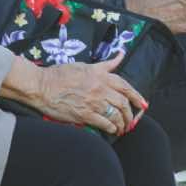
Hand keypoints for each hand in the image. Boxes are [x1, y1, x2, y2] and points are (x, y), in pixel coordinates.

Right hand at [29, 55, 146, 135]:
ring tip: (122, 128)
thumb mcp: (85, 65)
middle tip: (130, 120)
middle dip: (130, 114)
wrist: (41, 86)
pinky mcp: (84, 115)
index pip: (125, 86)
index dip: (137, 97)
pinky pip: (104, 123)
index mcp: (100, 75)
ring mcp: (93, 102)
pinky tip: (112, 130)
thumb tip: (121, 55)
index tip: (143, 104)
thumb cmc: (60, 74)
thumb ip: (105, 65)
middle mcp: (99, 88)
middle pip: (123, 103)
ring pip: (116, 115)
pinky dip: (111, 128)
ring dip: (122, 123)